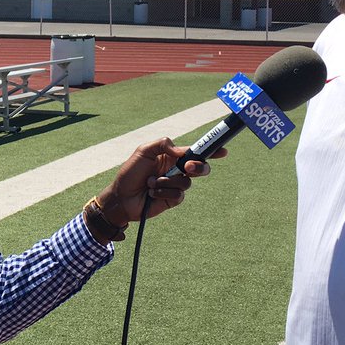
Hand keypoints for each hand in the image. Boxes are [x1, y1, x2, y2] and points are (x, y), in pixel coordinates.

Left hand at [93, 138, 219, 231]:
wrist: (121, 197)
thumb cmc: (130, 172)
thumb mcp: (143, 151)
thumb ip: (163, 144)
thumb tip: (182, 152)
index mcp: (171, 156)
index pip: (194, 151)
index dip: (211, 150)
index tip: (223, 150)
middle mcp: (176, 170)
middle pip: (199, 167)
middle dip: (197, 167)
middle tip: (186, 167)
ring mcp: (175, 185)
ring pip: (186, 182)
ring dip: (167, 182)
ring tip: (151, 183)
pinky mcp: (173, 199)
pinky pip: (178, 195)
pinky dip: (164, 192)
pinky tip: (152, 193)